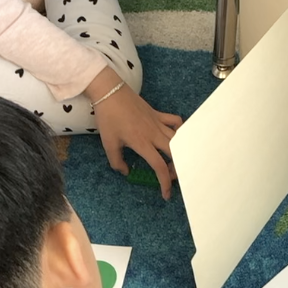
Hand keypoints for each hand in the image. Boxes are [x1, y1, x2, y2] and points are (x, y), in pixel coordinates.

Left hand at [85, 70, 181, 199]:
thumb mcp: (108, 144)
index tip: (165, 194)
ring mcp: (158, 123)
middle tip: (169, 176)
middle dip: (176, 169)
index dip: (165, 183)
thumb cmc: (108, 118)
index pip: (159, 167)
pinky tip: (174, 137)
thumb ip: (117, 161)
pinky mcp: (158, 114)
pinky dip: (179, 130)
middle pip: (175, 154)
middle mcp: (154, 134)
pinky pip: (175, 122)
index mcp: (142, 143)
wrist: (110, 92)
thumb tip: (126, 172)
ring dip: (178, 153)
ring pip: (178, 140)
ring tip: (171, 160)